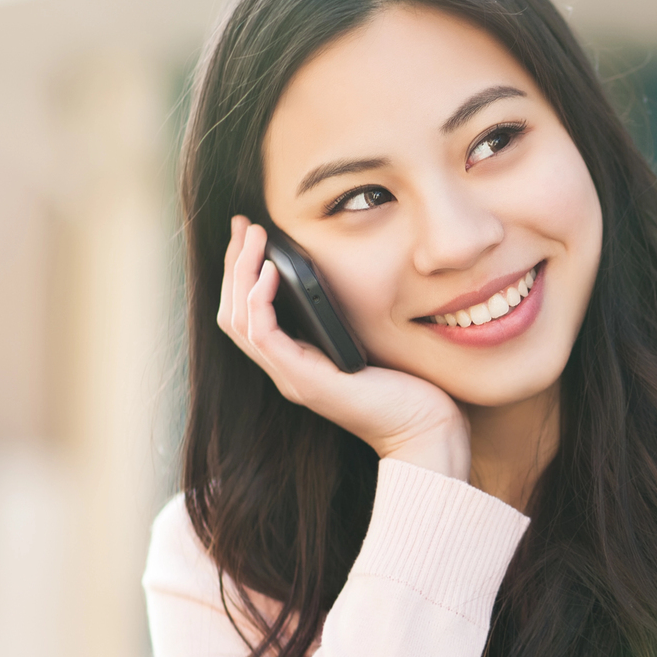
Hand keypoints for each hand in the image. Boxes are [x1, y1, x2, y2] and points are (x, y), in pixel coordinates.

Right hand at [217, 217, 469, 478]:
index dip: (242, 274)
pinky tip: (272, 270)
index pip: (247, 315)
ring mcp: (290, 378)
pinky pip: (263, 334)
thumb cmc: (408, 388)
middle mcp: (285, 371)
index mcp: (297, 362)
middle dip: (234, 264)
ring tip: (252, 236)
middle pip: (233, 313)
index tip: (250, 234)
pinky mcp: (304, 381)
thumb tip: (337, 275)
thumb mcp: (368, 341)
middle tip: (241, 225)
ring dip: (241, 273)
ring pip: (238, 320)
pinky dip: (260, 299)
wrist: (424, 431)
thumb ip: (345, 318)